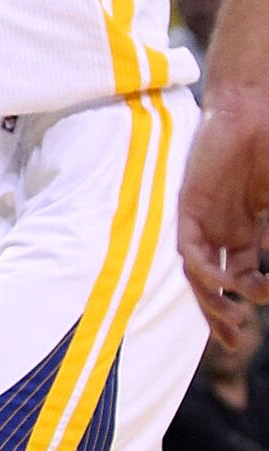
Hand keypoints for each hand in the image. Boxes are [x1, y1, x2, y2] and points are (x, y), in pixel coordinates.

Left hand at [177, 81, 268, 344]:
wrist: (251, 110)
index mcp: (244, 229)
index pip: (242, 277)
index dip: (252, 299)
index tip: (264, 308)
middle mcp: (221, 229)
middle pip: (215, 284)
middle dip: (222, 315)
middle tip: (237, 340)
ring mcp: (205, 219)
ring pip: (199, 274)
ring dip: (210, 303)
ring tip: (231, 327)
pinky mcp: (190, 207)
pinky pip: (191, 250)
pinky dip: (206, 271)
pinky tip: (225, 284)